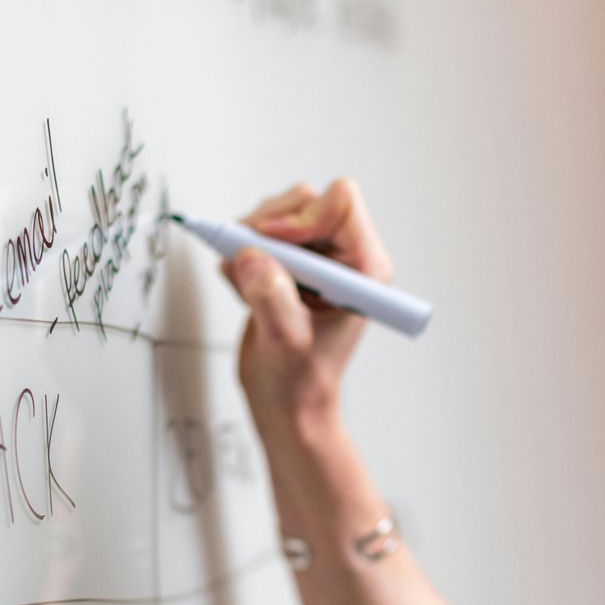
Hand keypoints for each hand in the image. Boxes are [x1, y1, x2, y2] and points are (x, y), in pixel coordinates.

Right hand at [219, 178, 395, 430]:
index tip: (271, 246)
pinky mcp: (289, 264)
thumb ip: (271, 299)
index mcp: (364, 269)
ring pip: (279, 213)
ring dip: (251, 241)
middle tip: (248, 260)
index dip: (300, 217)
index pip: (341, 203)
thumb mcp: (286, 344)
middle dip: (269, 226)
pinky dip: (240, 254)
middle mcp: (344, 258)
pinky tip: (243, 289)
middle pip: (306, 201)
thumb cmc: (301, 383)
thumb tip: (251, 257)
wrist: (287, 403)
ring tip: (245, 284)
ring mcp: (316, 259)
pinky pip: (259, 234)